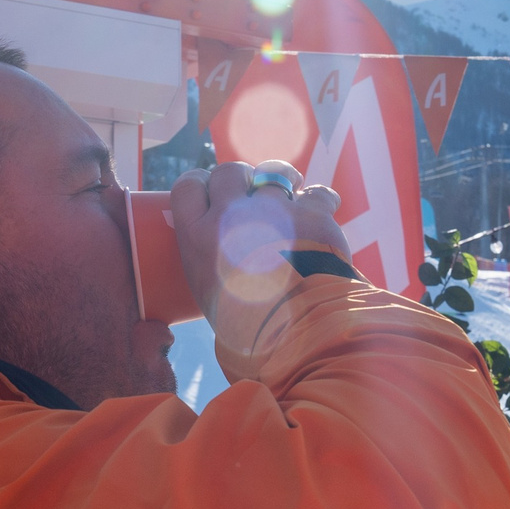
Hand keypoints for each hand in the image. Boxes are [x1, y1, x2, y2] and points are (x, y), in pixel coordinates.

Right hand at [168, 161, 351, 348]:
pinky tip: (322, 211)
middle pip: (228, 172)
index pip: (187, 186)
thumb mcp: (208, 297)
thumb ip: (211, 270)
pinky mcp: (311, 214)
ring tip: (290, 188)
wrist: (295, 336)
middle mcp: (230, 215)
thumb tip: (222, 269)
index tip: (210, 189)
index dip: (200, 183)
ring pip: (274, 172)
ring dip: (283, 179)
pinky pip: (317, 193)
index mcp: (197, 237)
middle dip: (241, 178)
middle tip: (251, 195)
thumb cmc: (247, 330)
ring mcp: (272, 210)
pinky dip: (320, 201)